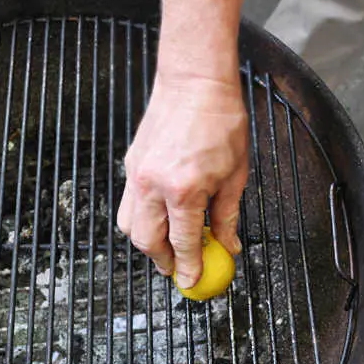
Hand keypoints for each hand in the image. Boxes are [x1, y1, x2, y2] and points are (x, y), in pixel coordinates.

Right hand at [117, 72, 248, 288]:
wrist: (194, 82)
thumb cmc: (220, 121)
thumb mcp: (235, 174)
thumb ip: (227, 215)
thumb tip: (228, 244)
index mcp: (183, 190)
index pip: (183, 242)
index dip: (189, 267)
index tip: (192, 281)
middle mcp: (152, 186)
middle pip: (148, 241)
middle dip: (162, 261)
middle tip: (178, 268)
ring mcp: (137, 175)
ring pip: (130, 225)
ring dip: (147, 242)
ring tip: (167, 246)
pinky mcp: (130, 165)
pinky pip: (129, 203)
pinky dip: (141, 219)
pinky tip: (159, 217)